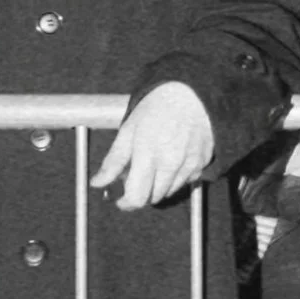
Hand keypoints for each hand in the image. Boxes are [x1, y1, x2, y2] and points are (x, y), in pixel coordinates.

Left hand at [91, 81, 215, 211]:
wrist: (191, 94)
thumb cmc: (157, 108)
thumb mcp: (128, 130)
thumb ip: (113, 161)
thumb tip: (98, 182)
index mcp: (148, 155)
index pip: (137, 197)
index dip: (127, 203)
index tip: (121, 201)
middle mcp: (171, 163)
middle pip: (153, 197)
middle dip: (142, 192)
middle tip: (137, 174)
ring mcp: (189, 164)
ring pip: (169, 191)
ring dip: (159, 185)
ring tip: (155, 162)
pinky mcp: (202, 163)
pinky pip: (186, 181)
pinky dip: (176, 177)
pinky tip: (172, 158)